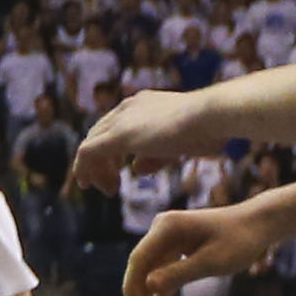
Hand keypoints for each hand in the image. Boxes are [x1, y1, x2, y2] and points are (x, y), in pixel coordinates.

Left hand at [71, 88, 211, 194]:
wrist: (212, 116)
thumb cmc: (208, 129)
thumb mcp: (180, 145)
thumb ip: (155, 156)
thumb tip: (135, 167)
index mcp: (145, 104)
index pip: (119, 126)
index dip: (115, 151)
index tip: (121, 171)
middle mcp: (129, 107)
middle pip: (101, 134)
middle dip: (102, 161)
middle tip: (111, 186)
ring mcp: (122, 120)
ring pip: (91, 144)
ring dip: (95, 169)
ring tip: (107, 190)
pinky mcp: (118, 135)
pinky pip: (87, 153)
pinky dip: (84, 169)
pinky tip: (86, 185)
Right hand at [123, 201, 283, 295]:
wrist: (258, 225)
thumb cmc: (238, 240)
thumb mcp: (211, 261)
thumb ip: (179, 273)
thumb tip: (149, 285)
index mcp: (167, 227)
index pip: (139, 258)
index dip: (132, 285)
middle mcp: (162, 229)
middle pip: (143, 268)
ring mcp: (168, 238)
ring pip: (152, 272)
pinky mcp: (177, 247)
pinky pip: (163, 271)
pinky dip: (165, 291)